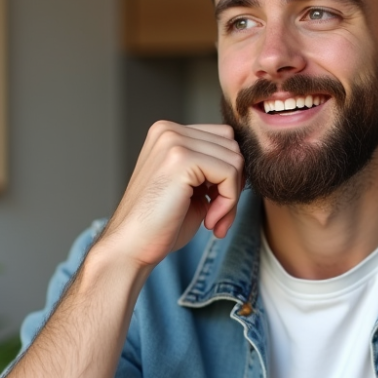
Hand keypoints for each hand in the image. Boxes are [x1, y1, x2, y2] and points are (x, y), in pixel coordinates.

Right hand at [96, 121, 243, 271]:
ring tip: (213, 220)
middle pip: (232, 146)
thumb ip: (212, 167)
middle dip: (234, 186)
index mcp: (168, 132)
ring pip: (235, 160)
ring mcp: (172, 141)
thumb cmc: (161, 224)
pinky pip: (230, 173)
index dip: (229, 175)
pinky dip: (229, 202)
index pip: (223, 139)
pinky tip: (209, 221)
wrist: (131, 248)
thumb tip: (246, 162)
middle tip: (218, 217)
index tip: (218, 206)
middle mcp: (168, 130)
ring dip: (232, 197)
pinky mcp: (181, 159)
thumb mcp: (192, 187)